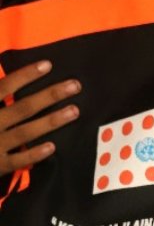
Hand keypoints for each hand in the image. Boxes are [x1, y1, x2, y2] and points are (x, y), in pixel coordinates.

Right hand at [0, 61, 80, 176]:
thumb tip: (7, 71)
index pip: (4, 88)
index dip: (24, 76)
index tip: (48, 65)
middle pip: (22, 108)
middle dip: (49, 96)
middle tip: (75, 86)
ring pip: (24, 132)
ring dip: (50, 121)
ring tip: (74, 111)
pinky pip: (16, 161)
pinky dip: (33, 155)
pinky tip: (52, 146)